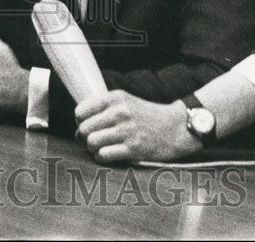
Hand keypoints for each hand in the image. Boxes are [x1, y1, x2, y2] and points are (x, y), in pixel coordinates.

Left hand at [75, 91, 197, 163]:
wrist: (176, 128)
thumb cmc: (146, 115)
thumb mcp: (125, 101)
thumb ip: (102, 109)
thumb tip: (78, 129)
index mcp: (116, 98)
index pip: (81, 110)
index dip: (81, 121)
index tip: (87, 125)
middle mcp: (120, 112)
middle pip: (85, 129)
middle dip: (86, 136)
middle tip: (94, 138)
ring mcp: (127, 131)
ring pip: (92, 143)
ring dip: (93, 148)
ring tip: (101, 147)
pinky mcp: (133, 149)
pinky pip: (104, 155)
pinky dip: (102, 157)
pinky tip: (109, 154)